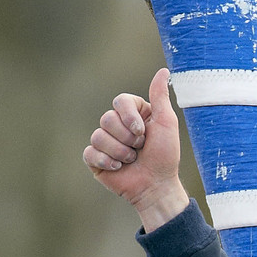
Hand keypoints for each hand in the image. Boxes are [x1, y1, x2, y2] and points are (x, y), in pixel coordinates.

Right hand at [83, 66, 188, 232]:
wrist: (157, 186)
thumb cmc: (165, 156)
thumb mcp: (166, 123)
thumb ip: (160, 96)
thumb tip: (163, 70)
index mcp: (132, 114)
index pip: (119, 101)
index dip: (129, 117)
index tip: (143, 132)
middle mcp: (117, 125)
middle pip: (107, 118)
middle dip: (127, 138)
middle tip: (139, 149)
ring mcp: (105, 142)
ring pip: (99, 136)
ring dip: (120, 152)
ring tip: (132, 161)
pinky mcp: (96, 159)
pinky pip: (90, 152)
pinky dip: (106, 161)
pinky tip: (118, 168)